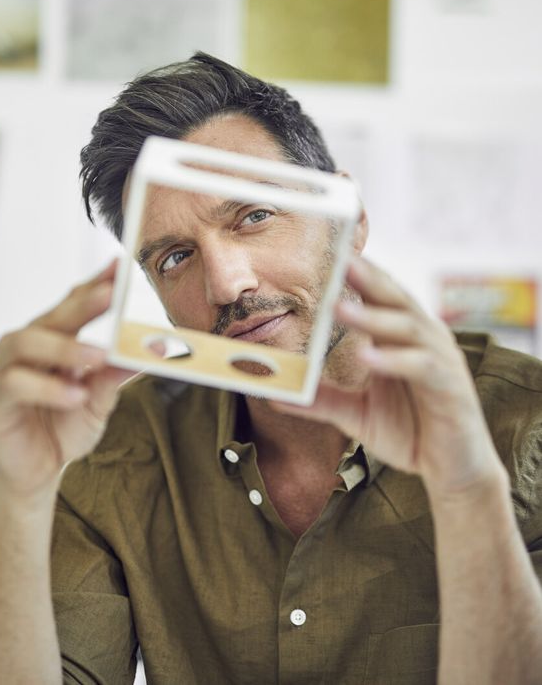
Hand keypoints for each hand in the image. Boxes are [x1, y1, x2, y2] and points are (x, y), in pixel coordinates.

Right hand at [0, 260, 132, 499]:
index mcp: (55, 340)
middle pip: (53, 315)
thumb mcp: (99, 402)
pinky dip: (46, 387)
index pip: (74, 303)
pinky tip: (72, 395)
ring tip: (96, 357)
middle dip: (83, 303)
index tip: (121, 266)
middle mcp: (27, 346)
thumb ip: (114, 377)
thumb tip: (143, 353)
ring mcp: (6, 368)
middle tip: (110, 294)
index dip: (96, 284)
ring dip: (64, 347)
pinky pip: (15, 383)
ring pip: (27, 341)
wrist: (37, 470)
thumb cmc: (64, 427)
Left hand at [272, 256, 504, 497]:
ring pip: (407, 327)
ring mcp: (440, 361)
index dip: (359, 278)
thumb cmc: (409, 432)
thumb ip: (321, 401)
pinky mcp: (451, 386)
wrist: (452, 470)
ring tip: (340, 308)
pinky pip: (421, 366)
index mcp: (400, 339)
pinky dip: (393, 360)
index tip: (331, 259)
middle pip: (396, 300)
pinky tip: (367, 357)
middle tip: (342, 261)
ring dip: (373, 317)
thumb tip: (276, 395)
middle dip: (369, 279)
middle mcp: (423, 341)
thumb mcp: (355, 414)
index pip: (379, 299)